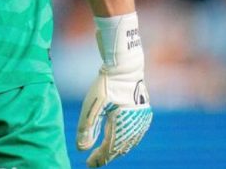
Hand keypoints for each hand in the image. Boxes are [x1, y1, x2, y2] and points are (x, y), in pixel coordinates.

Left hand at [76, 13, 151, 166]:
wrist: (125, 66)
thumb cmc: (106, 83)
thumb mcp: (92, 105)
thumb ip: (87, 127)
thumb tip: (81, 148)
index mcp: (121, 123)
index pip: (109, 148)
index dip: (98, 158)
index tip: (88, 164)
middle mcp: (134, 125)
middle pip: (120, 148)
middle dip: (106, 156)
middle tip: (93, 161)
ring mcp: (142, 120)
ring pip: (129, 143)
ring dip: (117, 150)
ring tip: (104, 154)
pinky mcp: (144, 114)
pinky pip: (135, 134)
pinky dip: (126, 141)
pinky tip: (119, 142)